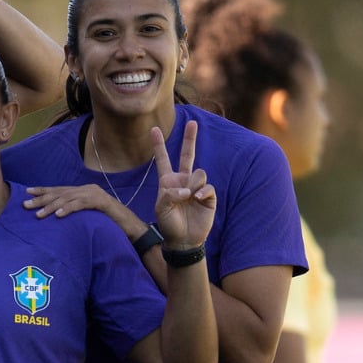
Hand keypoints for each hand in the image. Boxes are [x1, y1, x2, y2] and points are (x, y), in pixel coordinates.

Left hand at [22, 183, 142, 231]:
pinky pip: (81, 205)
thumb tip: (56, 216)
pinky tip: (58, 216)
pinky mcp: (102, 202)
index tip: (26, 193)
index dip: (42, 191)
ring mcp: (95, 194)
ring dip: (52, 207)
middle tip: (25, 204)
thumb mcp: (87, 217)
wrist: (131, 227)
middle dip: (41, 199)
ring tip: (39, 214)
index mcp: (83, 191)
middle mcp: (87, 189)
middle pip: (60, 193)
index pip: (59, 190)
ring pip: (68, 199)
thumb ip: (75, 212)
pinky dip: (69, 209)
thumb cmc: (107, 224)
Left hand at [152, 120, 214, 247]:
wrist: (183, 239)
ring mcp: (196, 187)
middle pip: (188, 155)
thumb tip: (187, 189)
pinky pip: (207, 187)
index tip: (154, 129)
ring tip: (189, 198)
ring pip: (199, 172)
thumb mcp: (161, 208)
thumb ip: (169, 194)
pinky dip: (202, 192)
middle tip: (193, 123)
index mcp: (168, 181)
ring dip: (193, 184)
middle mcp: (183, 181)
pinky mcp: (209, 196)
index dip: (158, 145)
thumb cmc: (168, 224)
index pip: (163, 160)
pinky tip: (197, 199)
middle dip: (190, 138)